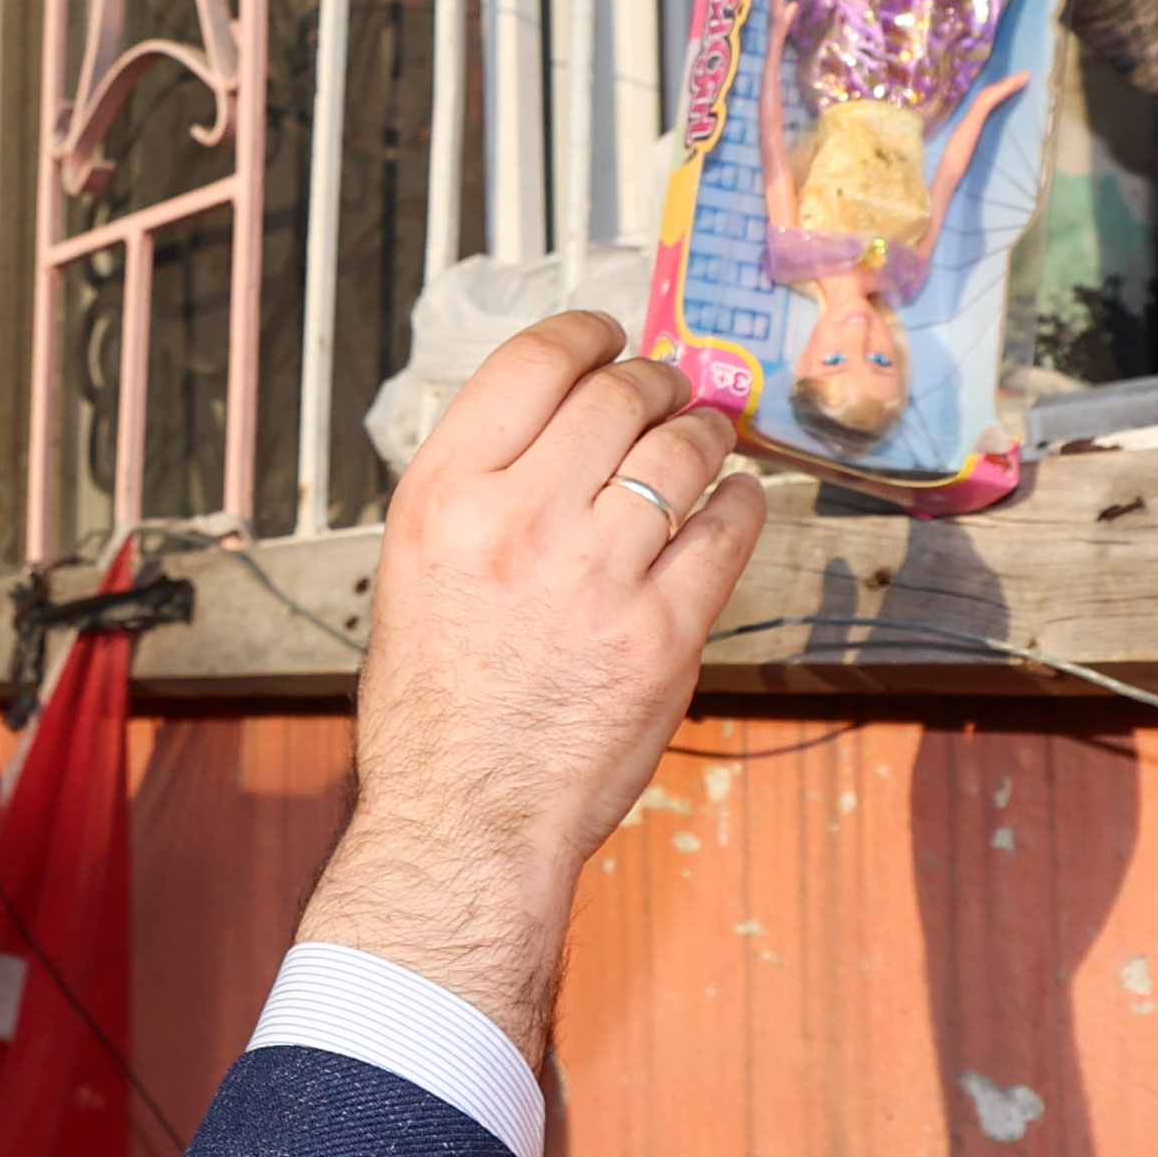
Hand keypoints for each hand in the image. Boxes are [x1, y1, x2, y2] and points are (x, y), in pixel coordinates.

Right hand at [308, 315, 762, 1064]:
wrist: (464, 821)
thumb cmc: (435, 712)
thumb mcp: (416, 573)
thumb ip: (480, 492)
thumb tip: (559, 425)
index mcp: (443, 499)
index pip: (531, 364)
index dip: (587, 335)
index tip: (610, 337)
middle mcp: (517, 523)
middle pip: (616, 397)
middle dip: (654, 382)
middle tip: (669, 391)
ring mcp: (596, 576)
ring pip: (681, 452)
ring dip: (706, 431)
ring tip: (708, 437)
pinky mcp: (662, 633)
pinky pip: (726, 531)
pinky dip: (742, 502)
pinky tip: (736, 501)